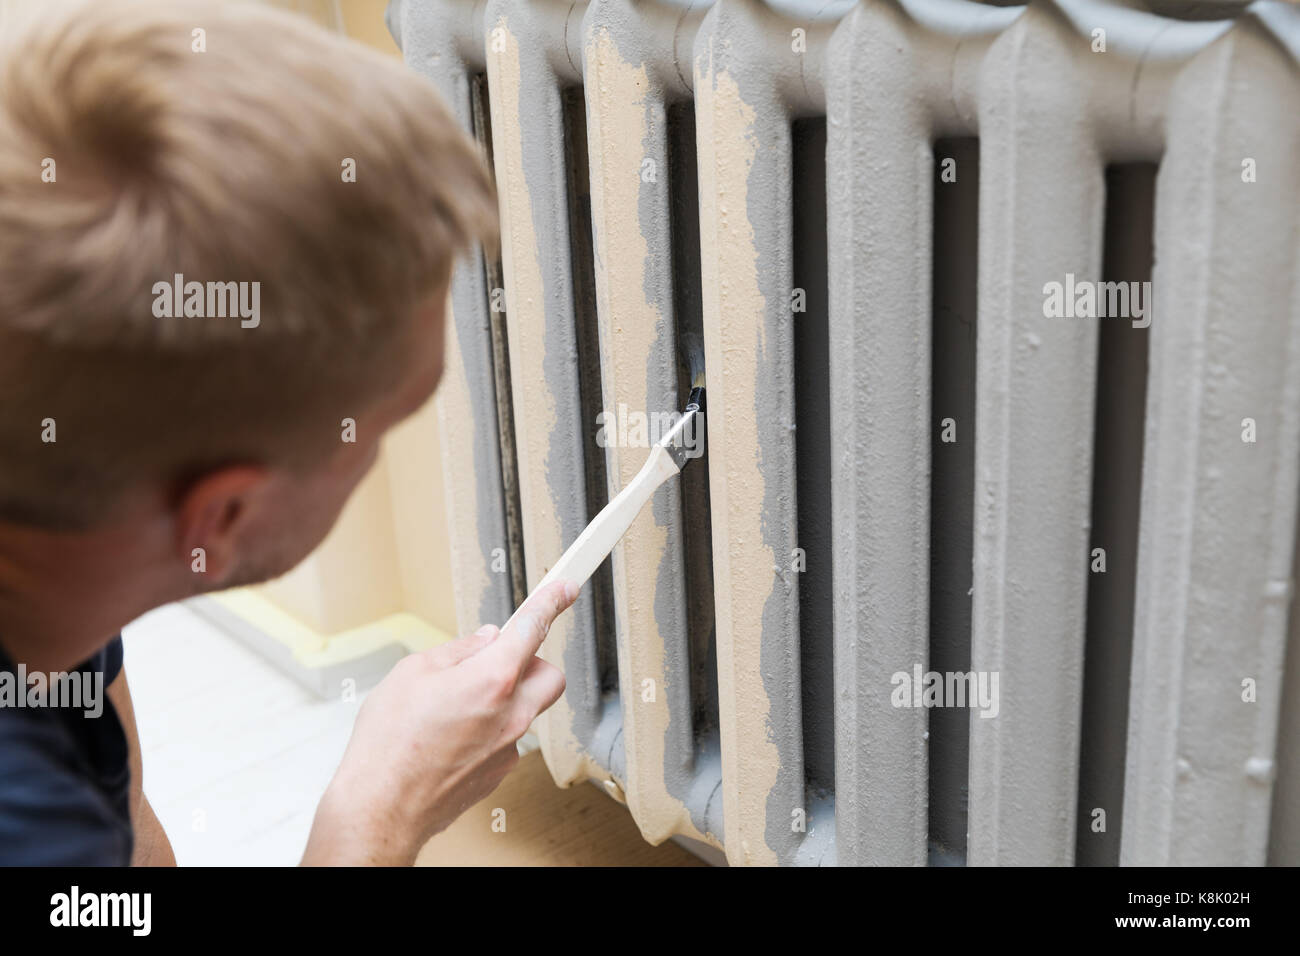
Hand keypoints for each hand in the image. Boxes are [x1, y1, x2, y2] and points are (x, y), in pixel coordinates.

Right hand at [301, 579, 577, 864]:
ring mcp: (509, 747)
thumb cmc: (389, 743)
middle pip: (550, 675)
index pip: (533, 628)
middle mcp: (511, 714)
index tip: (565, 588)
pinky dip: (490, 728)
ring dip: (506, 697)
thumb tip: (485, 641)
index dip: (553, 601)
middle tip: (495, 662)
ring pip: (528, 708)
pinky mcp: (499, 772)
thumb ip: (458, 652)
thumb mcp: (412, 673)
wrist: (382, 808)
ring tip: (457, 705)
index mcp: (492, 679)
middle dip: (531, 662)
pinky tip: (452, 735)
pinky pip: (508, 737)